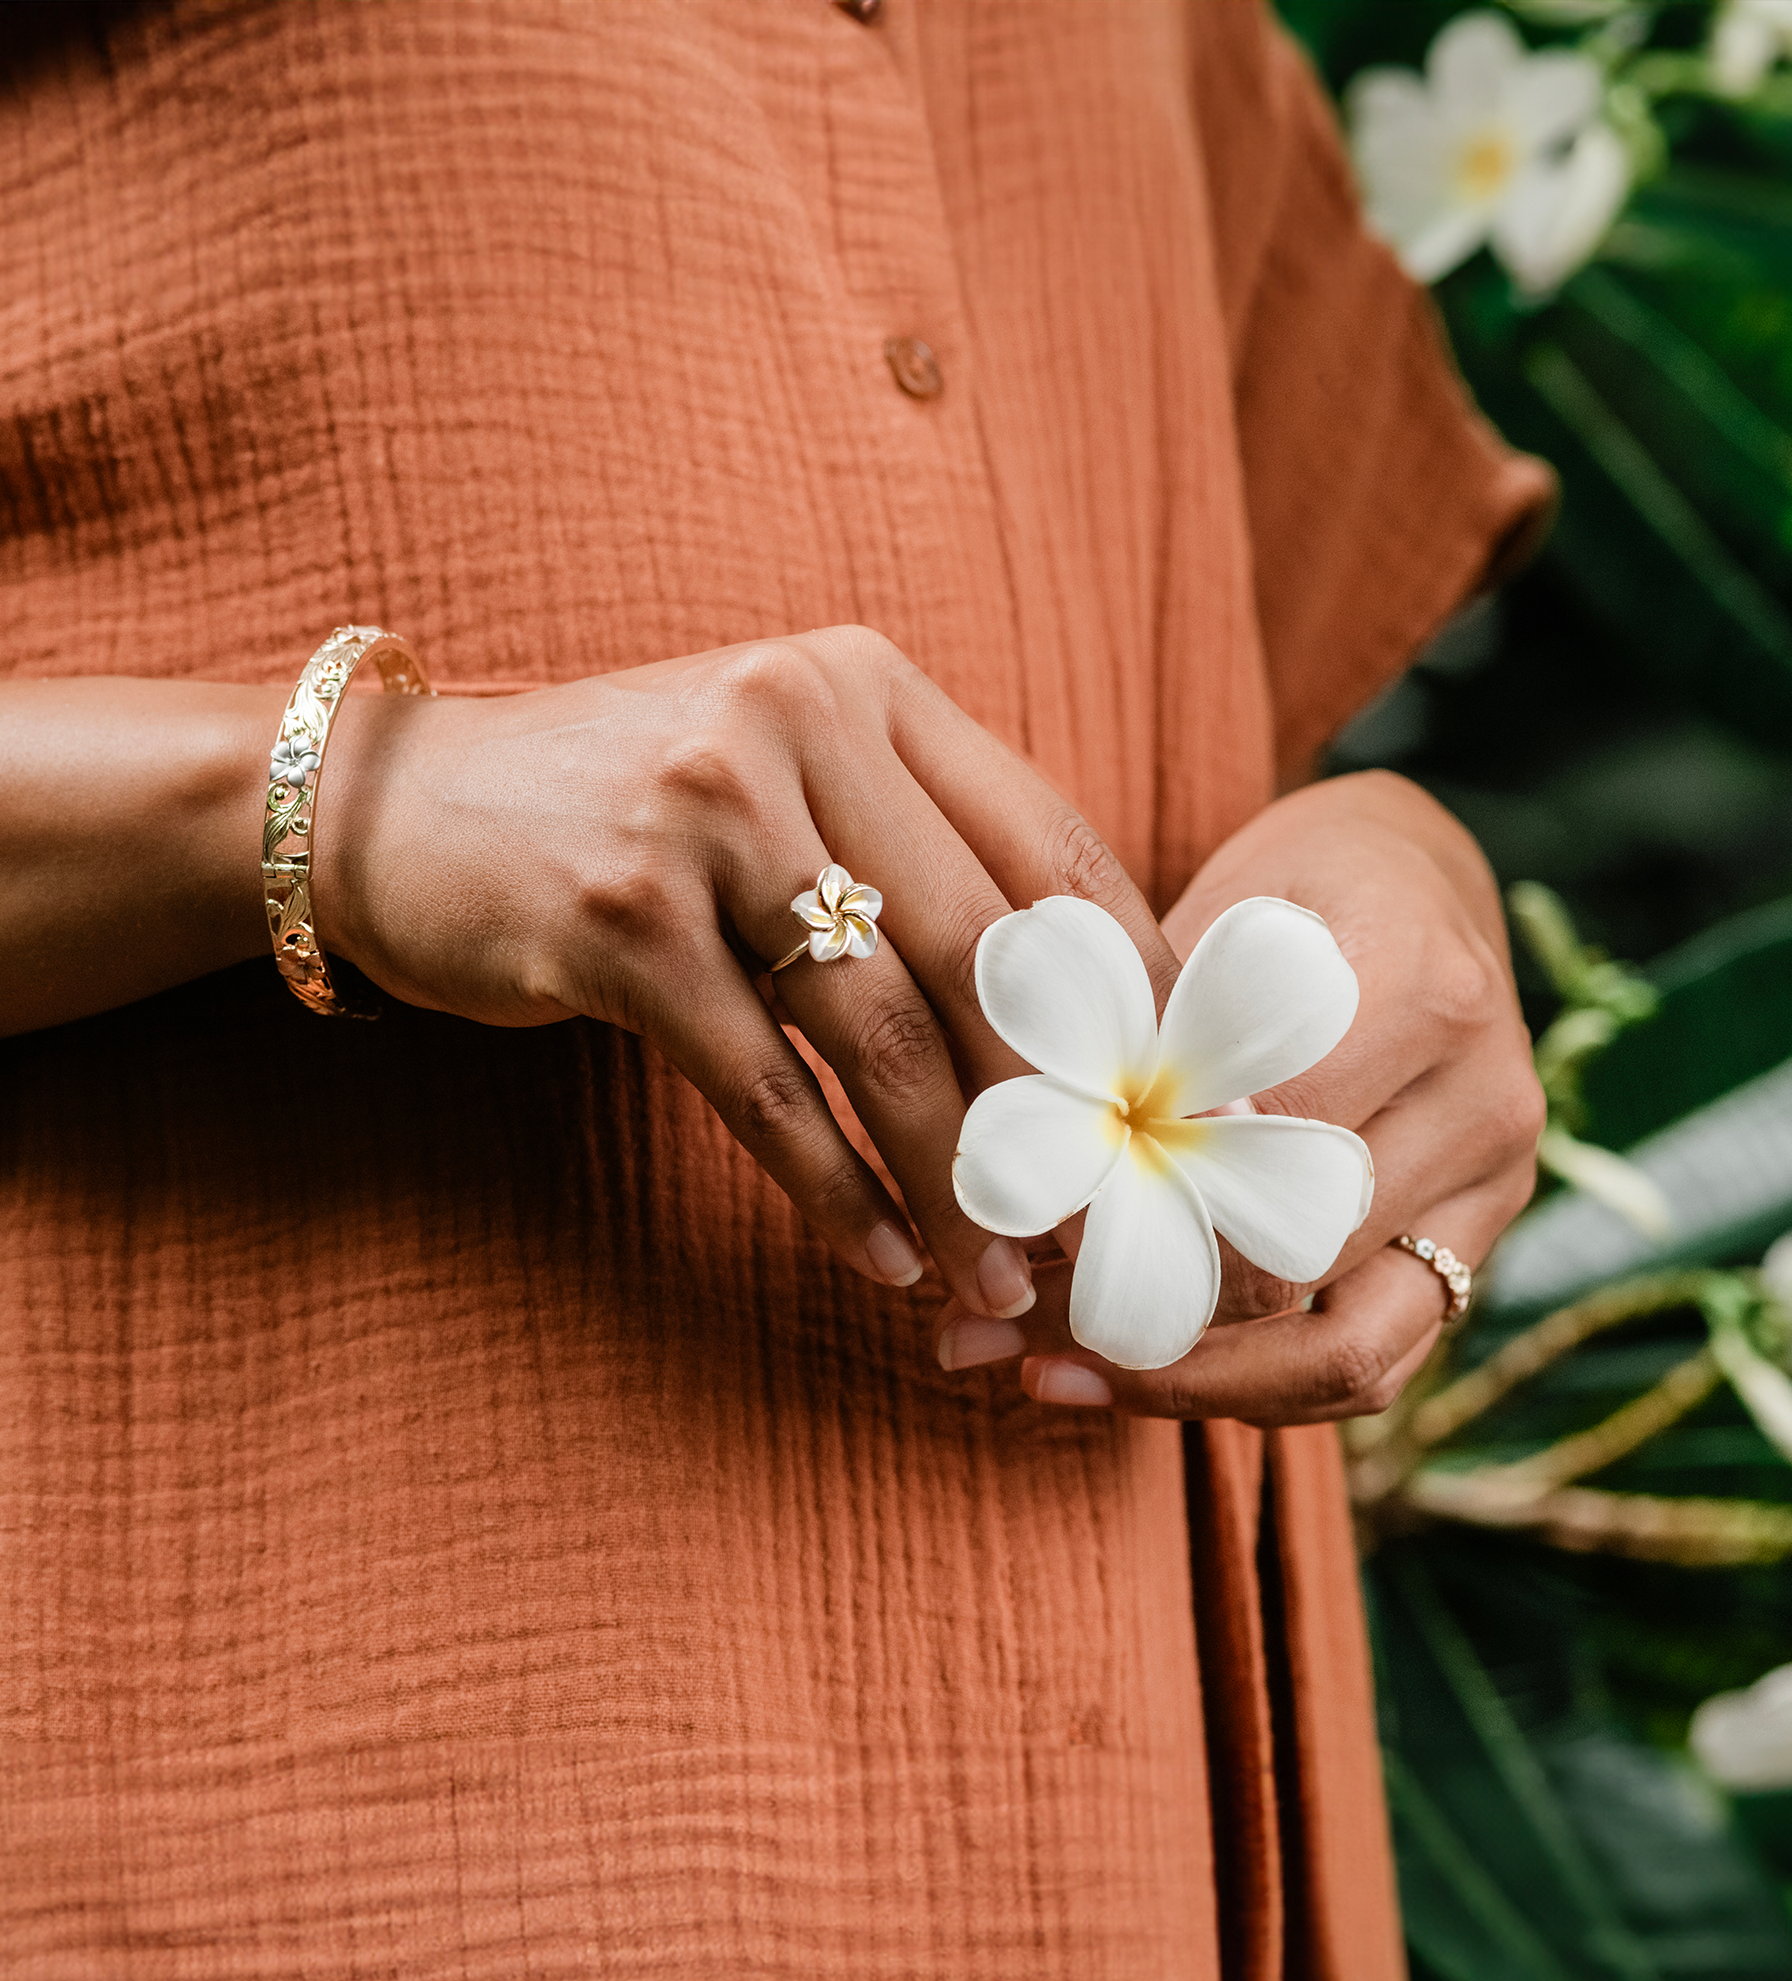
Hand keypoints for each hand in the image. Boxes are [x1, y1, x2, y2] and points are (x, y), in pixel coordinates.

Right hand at [318, 626, 1178, 1317]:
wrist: (400, 809)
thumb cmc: (633, 816)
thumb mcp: (788, 781)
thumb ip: (922, 856)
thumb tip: (1092, 1020)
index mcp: (867, 687)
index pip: (1053, 851)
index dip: (1136, 995)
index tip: (1185, 1110)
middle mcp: (794, 721)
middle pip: (983, 954)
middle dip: (1062, 1113)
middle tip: (1113, 1226)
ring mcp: (702, 818)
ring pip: (883, 1035)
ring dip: (956, 1179)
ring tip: (1006, 1276)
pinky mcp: (618, 921)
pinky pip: (765, 1090)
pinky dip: (836, 1191)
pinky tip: (886, 1262)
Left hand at [930, 771, 1545, 1420]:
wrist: (1418, 883)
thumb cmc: (1290, 889)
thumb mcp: (1208, 912)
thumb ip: (1143, 1033)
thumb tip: (1021, 1167)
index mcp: (1421, 988)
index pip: (1257, 1141)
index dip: (1124, 1194)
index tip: (1005, 1221)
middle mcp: (1484, 1099)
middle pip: (1295, 1264)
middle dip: (1131, 1308)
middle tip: (983, 1323)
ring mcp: (1495, 1187)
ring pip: (1347, 1353)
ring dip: (1185, 1383)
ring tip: (1045, 1370)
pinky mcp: (1478, 1249)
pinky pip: (1372, 1364)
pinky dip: (1249, 1389)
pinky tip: (1131, 1377)